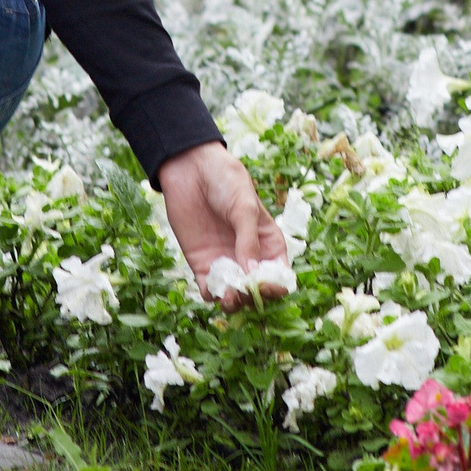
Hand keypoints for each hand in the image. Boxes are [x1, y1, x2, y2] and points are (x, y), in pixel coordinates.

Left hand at [157, 141, 285, 309]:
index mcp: (268, 243)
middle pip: (257, 290)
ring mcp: (226, 261)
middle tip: (242, 292)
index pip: (279, 274)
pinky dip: (212, 295)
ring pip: (234, 295)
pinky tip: (211, 289)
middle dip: (252, 297)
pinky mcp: (202, 263)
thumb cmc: (226, 181)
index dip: (276, 286)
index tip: (264, 286)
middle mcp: (249, 256)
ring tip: (228, 297)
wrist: (191, 168)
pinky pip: (209, 289)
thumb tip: (253, 276)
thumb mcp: (243, 207)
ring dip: (233, 302)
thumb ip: (248, 241)